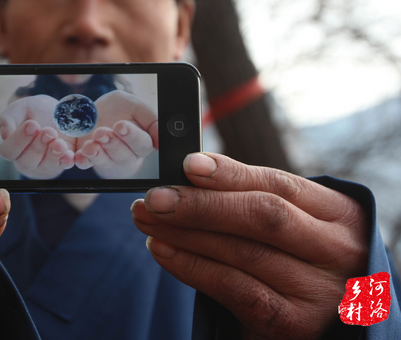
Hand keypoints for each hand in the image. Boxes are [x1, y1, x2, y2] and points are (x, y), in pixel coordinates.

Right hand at [0, 95, 74, 178]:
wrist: (57, 111)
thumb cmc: (34, 110)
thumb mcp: (20, 108)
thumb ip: (8, 118)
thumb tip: (5, 134)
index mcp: (12, 147)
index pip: (9, 151)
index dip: (19, 140)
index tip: (32, 125)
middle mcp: (25, 159)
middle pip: (26, 162)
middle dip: (38, 147)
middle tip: (48, 131)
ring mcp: (44, 165)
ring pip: (45, 166)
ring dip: (53, 154)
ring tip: (59, 141)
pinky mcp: (61, 163)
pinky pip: (63, 167)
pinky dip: (67, 161)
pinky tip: (69, 154)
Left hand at [75, 90, 157, 177]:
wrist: (92, 112)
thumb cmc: (118, 109)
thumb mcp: (134, 105)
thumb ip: (150, 118)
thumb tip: (160, 139)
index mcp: (140, 141)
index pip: (141, 143)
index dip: (131, 136)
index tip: (120, 125)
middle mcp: (125, 154)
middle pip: (123, 155)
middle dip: (112, 143)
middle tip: (101, 132)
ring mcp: (106, 159)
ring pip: (105, 161)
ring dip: (97, 154)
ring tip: (90, 144)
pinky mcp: (88, 160)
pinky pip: (86, 164)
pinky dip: (81, 161)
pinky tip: (78, 156)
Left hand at [132, 153, 369, 338]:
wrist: (330, 323)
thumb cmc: (300, 259)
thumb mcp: (295, 223)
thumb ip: (251, 199)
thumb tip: (188, 174)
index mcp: (340, 213)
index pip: (280, 184)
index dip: (230, 173)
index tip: (187, 164)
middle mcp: (337, 250)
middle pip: (262, 216)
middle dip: (200, 204)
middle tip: (154, 197)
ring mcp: (318, 291)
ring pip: (242, 252)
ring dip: (185, 234)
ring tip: (147, 220)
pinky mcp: (293, 324)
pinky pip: (234, 289)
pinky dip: (192, 267)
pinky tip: (163, 251)